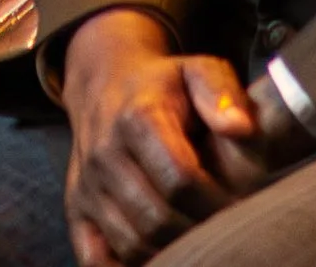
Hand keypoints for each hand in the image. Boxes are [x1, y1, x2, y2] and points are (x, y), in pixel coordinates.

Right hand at [58, 9, 261, 266]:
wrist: (106, 83)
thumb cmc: (165, 85)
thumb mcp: (198, 69)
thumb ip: (221, 93)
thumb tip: (240, 128)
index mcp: (136, 119)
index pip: (180, 180)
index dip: (217, 200)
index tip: (240, 202)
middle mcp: (104, 154)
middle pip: (156, 219)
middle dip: (198, 229)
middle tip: (223, 225)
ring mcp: (87, 185)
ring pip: (131, 242)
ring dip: (171, 248)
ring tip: (197, 233)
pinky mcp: (76, 208)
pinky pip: (94, 258)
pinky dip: (123, 266)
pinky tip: (157, 256)